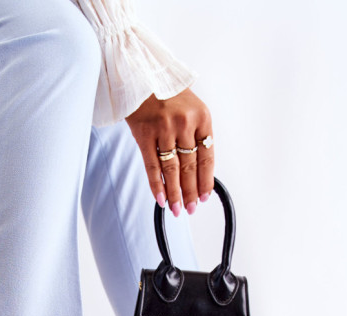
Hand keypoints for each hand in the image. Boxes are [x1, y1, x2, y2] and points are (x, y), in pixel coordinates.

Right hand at [125, 88, 213, 215]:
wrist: (139, 74)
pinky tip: (161, 199)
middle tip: (191, 208)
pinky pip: (152, 166)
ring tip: (177, 209)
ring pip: (172, 170)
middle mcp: (184, 123)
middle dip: (191, 192)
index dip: (206, 180)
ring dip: (175, 193)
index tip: (205, 196)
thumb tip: (197, 170)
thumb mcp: (190, 107)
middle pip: (190, 167)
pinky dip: (157, 185)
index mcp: (201, 117)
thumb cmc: (166, 93)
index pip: (207, 156)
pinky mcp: (144, 134)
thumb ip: (195, 134)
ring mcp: (164, 129)